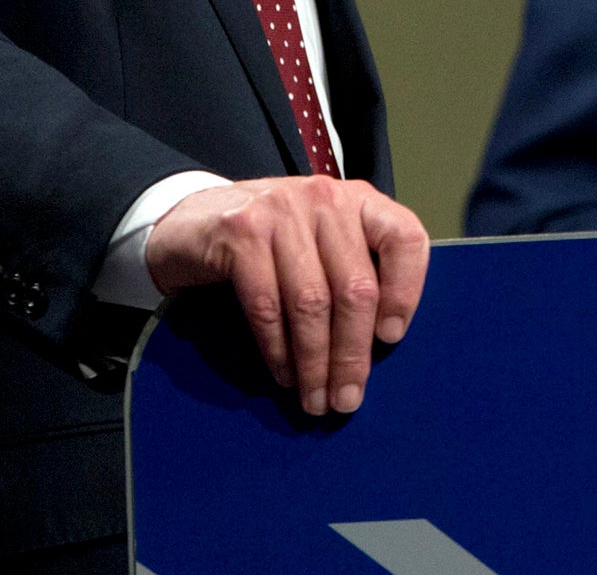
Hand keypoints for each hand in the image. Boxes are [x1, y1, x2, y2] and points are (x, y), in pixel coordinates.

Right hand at [145, 177, 428, 415]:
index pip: (403, 237)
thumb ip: (353, 271)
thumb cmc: (271, 242)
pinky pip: (268, 305)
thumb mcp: (321, 242)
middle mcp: (325, 197)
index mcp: (358, 199)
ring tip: (316, 399)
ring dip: (315, 361)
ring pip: (312, 302)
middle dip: (352, 353)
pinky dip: (278, 349)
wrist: (191, 220)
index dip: (406, 291)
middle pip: (355, 286)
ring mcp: (282, 210)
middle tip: (347, 398)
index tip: (391, 338)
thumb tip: (381, 344)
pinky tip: (285, 374)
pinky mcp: (241, 232)